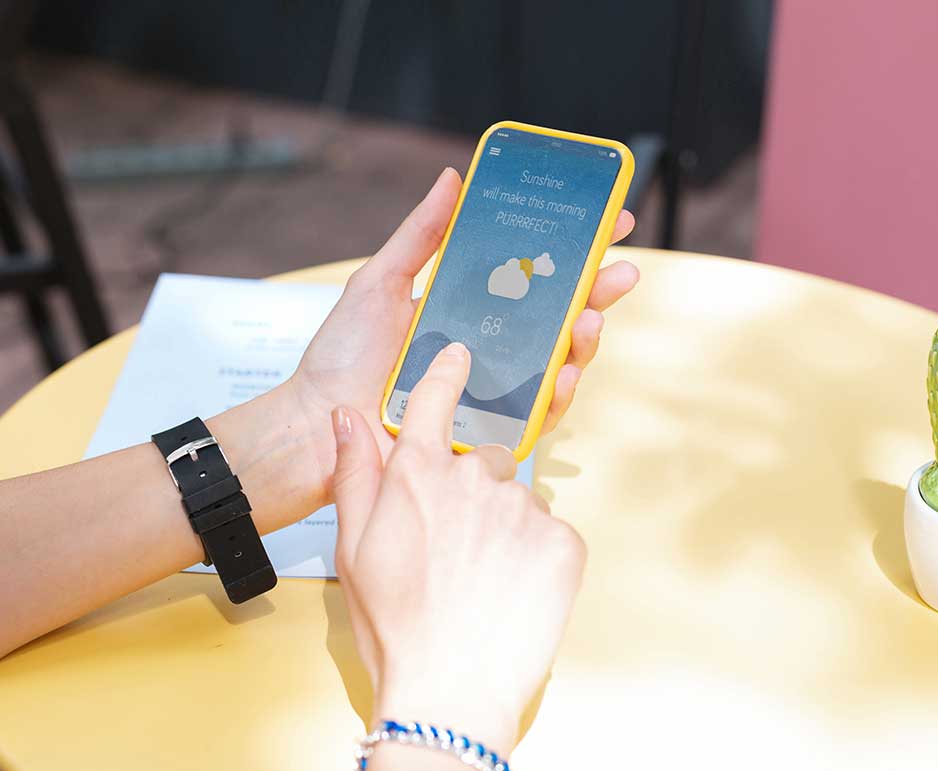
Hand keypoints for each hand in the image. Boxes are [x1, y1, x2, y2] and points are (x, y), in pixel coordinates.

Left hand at [287, 167, 638, 490]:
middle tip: (621, 269)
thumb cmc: (341, 358)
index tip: (608, 219)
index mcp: (467, 305)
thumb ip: (420, 236)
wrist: (316, 424)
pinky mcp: (488, 425)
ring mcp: (491, 384)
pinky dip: (557, 391)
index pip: (532, 272)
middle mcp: (487, 344)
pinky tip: (565, 370)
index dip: (573, 248)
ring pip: (559, 360)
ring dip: (586, 337)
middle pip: (558, 314)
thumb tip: (452, 178)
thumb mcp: (379, 283)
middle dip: (598, 289)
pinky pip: (536, 410)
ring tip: (593, 316)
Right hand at [329, 343, 586, 751]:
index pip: (435, 400)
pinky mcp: (565, 543)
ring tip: (481, 582)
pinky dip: (535, 557)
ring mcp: (525, 509)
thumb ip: (355, 474)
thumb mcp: (353, 548)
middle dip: (472, 491)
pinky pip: (551, 534)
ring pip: (517, 501)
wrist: (448, 692)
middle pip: (483, 460)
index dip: (446, 373)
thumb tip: (346, 417)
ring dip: (504, 527)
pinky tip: (511, 594)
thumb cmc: (393, 625)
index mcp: (419, 474)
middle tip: (453, 550)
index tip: (458, 354)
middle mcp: (475, 478)